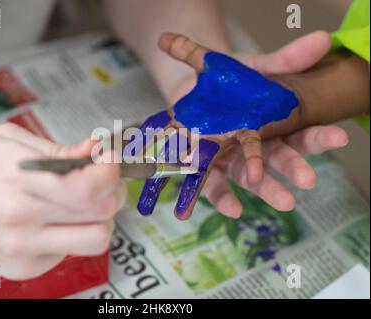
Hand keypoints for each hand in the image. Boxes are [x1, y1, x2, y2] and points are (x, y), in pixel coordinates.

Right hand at [0, 123, 125, 279]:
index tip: (110, 159)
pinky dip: (74, 232)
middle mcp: (22, 222)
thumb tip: (95, 151)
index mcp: (16, 181)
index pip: (86, 188)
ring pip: (95, 240)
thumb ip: (57, 150)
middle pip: (101, 215)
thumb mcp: (6, 139)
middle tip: (102, 177)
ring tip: (84, 202)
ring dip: (100, 217)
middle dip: (113, 191)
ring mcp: (24, 251)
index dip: (111, 172)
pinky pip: (71, 251)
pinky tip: (54, 218)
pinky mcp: (24, 268)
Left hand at [169, 31, 348, 217]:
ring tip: (284, 202)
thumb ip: (284, 60)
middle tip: (309, 179)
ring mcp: (232, 160)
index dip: (320, 137)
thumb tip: (323, 39)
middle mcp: (256, 148)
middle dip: (294, 168)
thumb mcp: (256, 68)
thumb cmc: (230, 83)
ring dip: (267, 190)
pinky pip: (215, 186)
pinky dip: (223, 198)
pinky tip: (234, 209)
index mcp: (274, 125)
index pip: (301, 134)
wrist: (192, 89)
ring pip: (252, 179)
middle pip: (280, 159)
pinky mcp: (206, 168)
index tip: (339, 139)